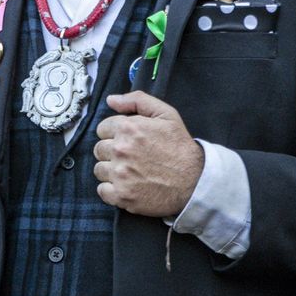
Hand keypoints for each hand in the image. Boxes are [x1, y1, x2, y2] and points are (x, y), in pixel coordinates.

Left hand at [93, 92, 203, 216]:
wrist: (195, 181)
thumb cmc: (180, 146)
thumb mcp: (165, 114)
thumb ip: (136, 100)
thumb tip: (110, 100)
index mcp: (128, 128)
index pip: (102, 129)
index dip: (115, 134)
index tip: (129, 141)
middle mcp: (120, 149)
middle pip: (99, 149)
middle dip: (112, 152)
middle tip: (131, 157)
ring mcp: (120, 174)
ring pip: (99, 170)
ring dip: (111, 171)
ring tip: (131, 172)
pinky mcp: (122, 195)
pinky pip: (102, 191)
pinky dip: (111, 190)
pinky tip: (127, 186)